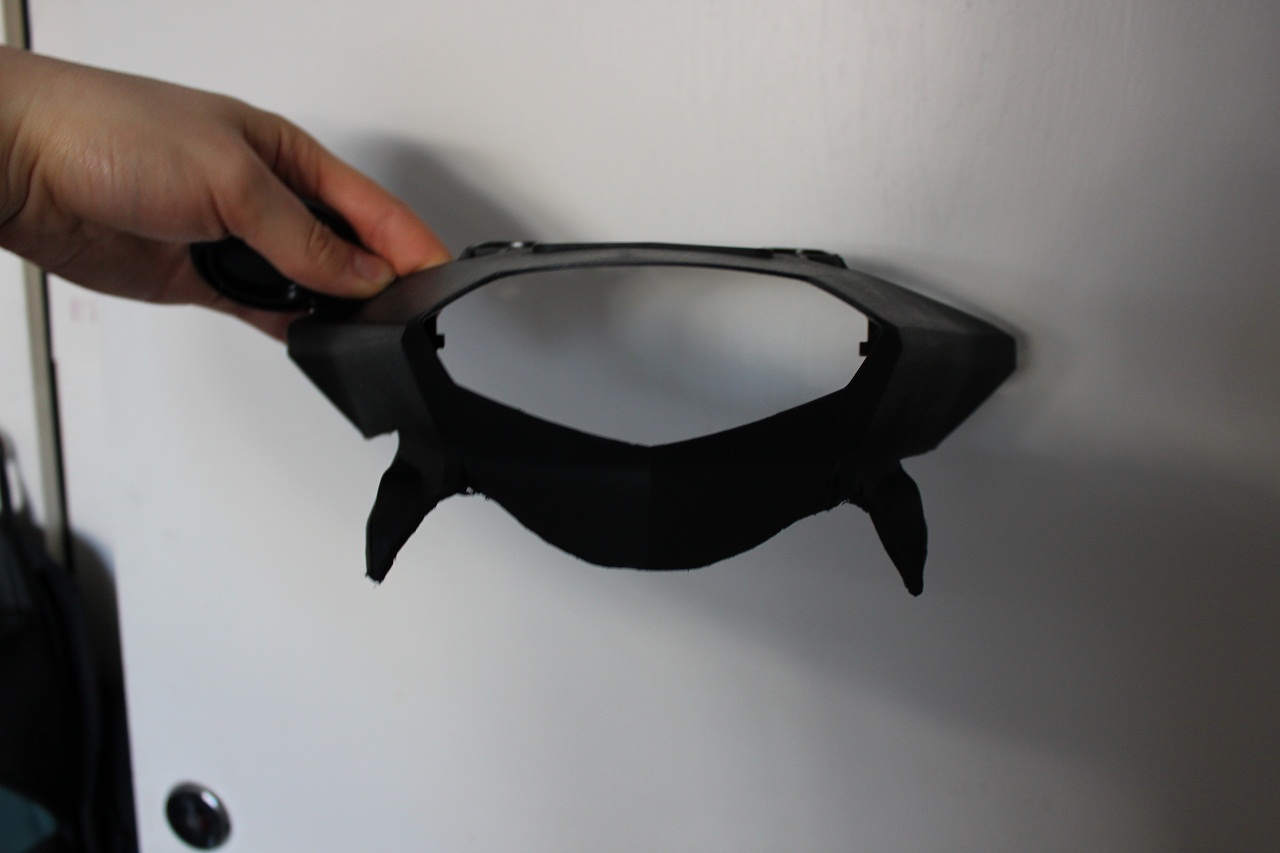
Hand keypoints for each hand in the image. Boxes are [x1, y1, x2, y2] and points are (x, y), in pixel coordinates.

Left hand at [0, 47, 449, 338]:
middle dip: (379, 280)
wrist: (21, 164)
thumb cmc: (110, 131)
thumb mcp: (230, 180)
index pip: (368, 206)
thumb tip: (363, 275)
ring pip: (309, 285)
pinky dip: (293, 327)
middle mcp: (267, 196)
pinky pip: (267, 311)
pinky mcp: (204, 279)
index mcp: (285, 154)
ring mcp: (236, 241)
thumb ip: (303, 238)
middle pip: (346, 248)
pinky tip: (316, 339)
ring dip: (334, 307)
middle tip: (409, 315)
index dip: (407, 243)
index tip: (439, 278)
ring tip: (364, 332)